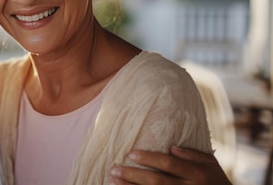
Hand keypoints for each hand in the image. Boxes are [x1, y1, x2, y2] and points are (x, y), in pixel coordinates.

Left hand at [109, 146, 231, 184]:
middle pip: (157, 182)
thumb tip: (171, 147)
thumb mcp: (211, 164)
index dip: (149, 159)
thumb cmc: (215, 181)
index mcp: (199, 174)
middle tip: (114, 168)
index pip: (170, 164)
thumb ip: (193, 155)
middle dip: (134, 175)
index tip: (130, 154)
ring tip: (113, 180)